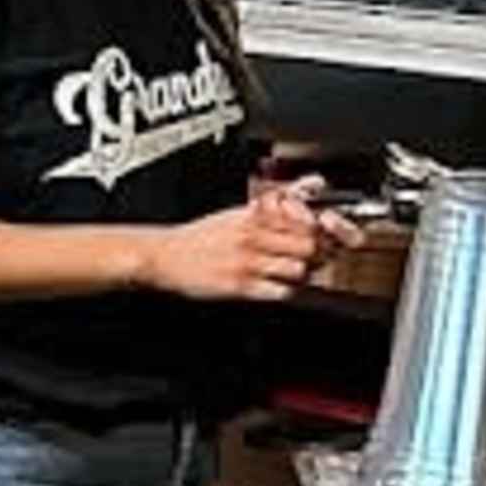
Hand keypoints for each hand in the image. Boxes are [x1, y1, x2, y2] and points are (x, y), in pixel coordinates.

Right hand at [145, 185, 328, 301]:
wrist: (165, 256)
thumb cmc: (200, 237)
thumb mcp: (234, 214)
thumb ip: (268, 208)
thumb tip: (303, 194)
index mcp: (253, 216)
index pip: (303, 221)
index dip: (319, 231)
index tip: (320, 238)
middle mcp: (253, 237)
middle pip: (308, 246)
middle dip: (316, 254)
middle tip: (313, 260)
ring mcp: (247, 262)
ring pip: (298, 269)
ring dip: (302, 275)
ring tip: (293, 274)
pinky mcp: (240, 286)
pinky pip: (280, 291)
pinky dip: (285, 291)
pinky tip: (276, 286)